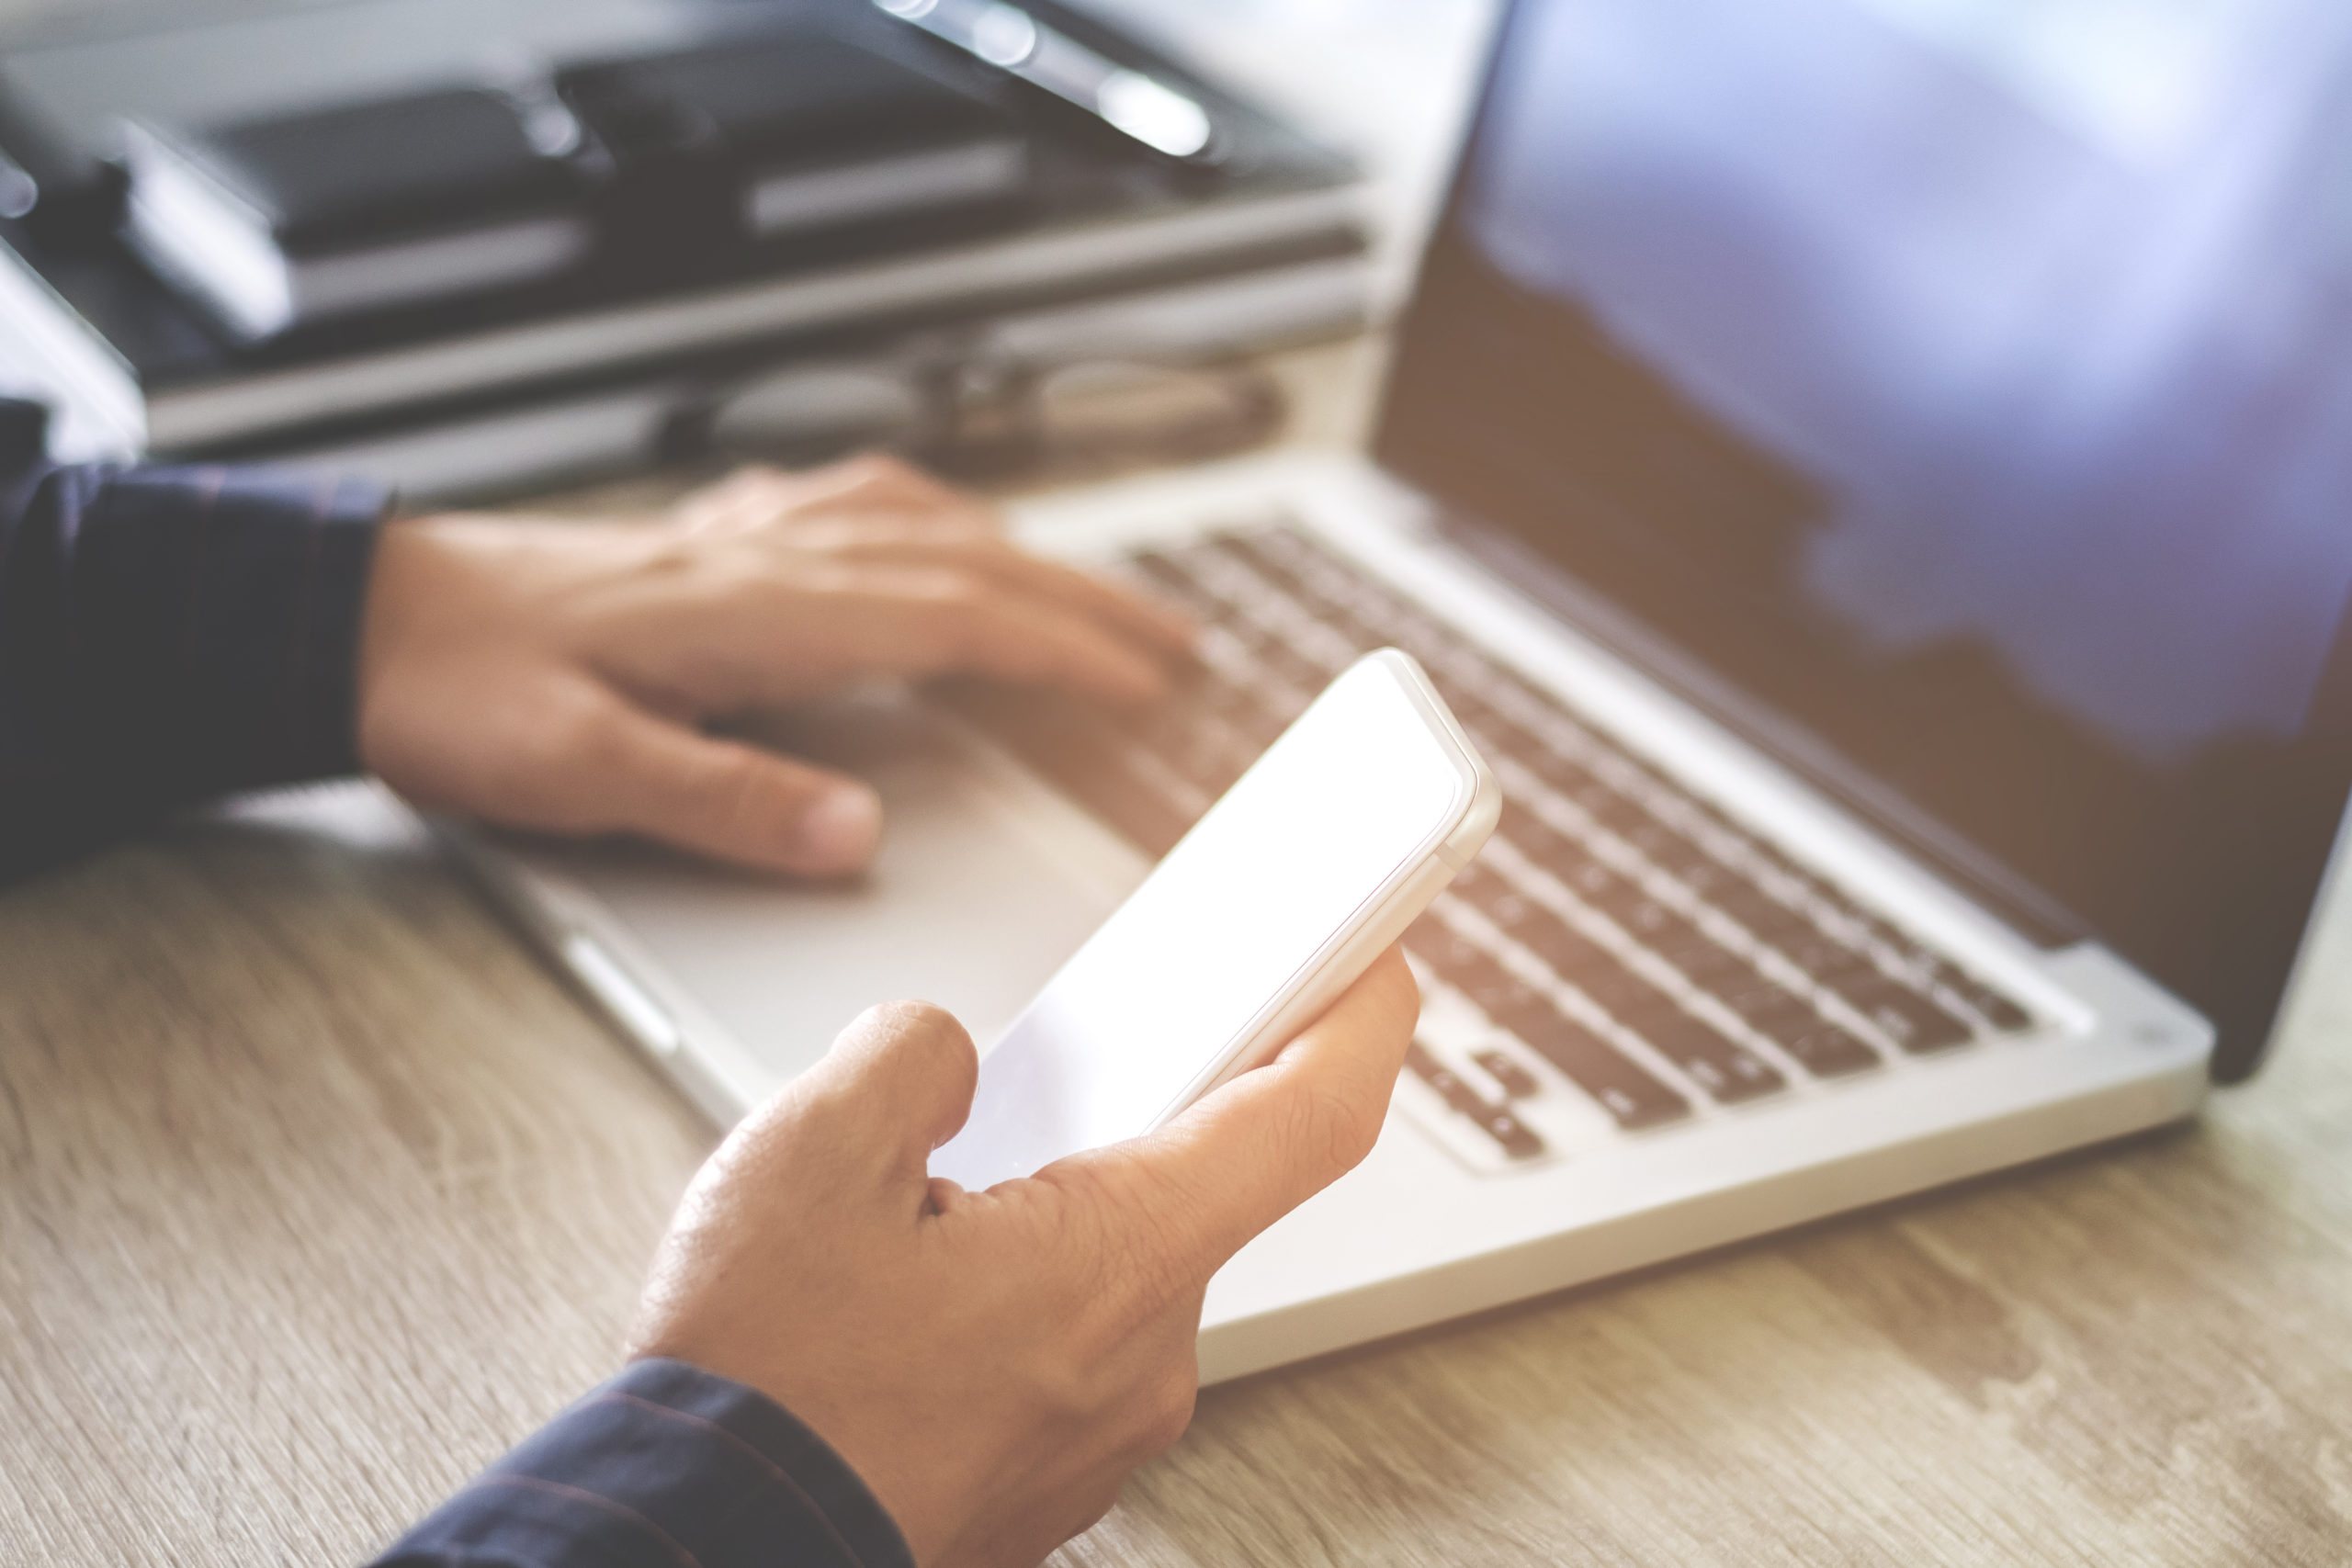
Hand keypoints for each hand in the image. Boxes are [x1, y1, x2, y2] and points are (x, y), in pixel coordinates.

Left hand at [356, 456, 1191, 875]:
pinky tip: (938, 534)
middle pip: (965, 561)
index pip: (951, 618)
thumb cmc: (461, 692)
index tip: (1146, 682)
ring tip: (1094, 597)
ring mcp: (744, 541)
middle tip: (1172, 645)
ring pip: (922, 525)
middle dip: (1081, 601)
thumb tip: (858, 833)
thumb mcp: (581, 769)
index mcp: (758, 610)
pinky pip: (855, 508)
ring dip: (1024, 558)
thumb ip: (725, 799)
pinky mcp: (711, 544)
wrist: (358, 617)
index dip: (1062, 648)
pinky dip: (933, 519)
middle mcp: (769, 558)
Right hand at [629, 946, 1420, 1567]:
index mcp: (1119, 1259)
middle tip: (1047, 1066)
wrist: (702, 1554)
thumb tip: (946, 1060)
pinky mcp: (1050, 1475)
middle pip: (1195, 1187)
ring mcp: (1102, 1432)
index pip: (1310, 1118)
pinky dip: (1019, 1295)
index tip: (1377, 954)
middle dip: (1117, 1114)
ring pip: (1114, 1269)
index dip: (1363, 1015)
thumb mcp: (808, 1153)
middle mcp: (1143, 1358)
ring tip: (923, 1201)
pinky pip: (1070, 1346)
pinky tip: (912, 1290)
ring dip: (1047, 1213)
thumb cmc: (758, 1394)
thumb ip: (912, 1058)